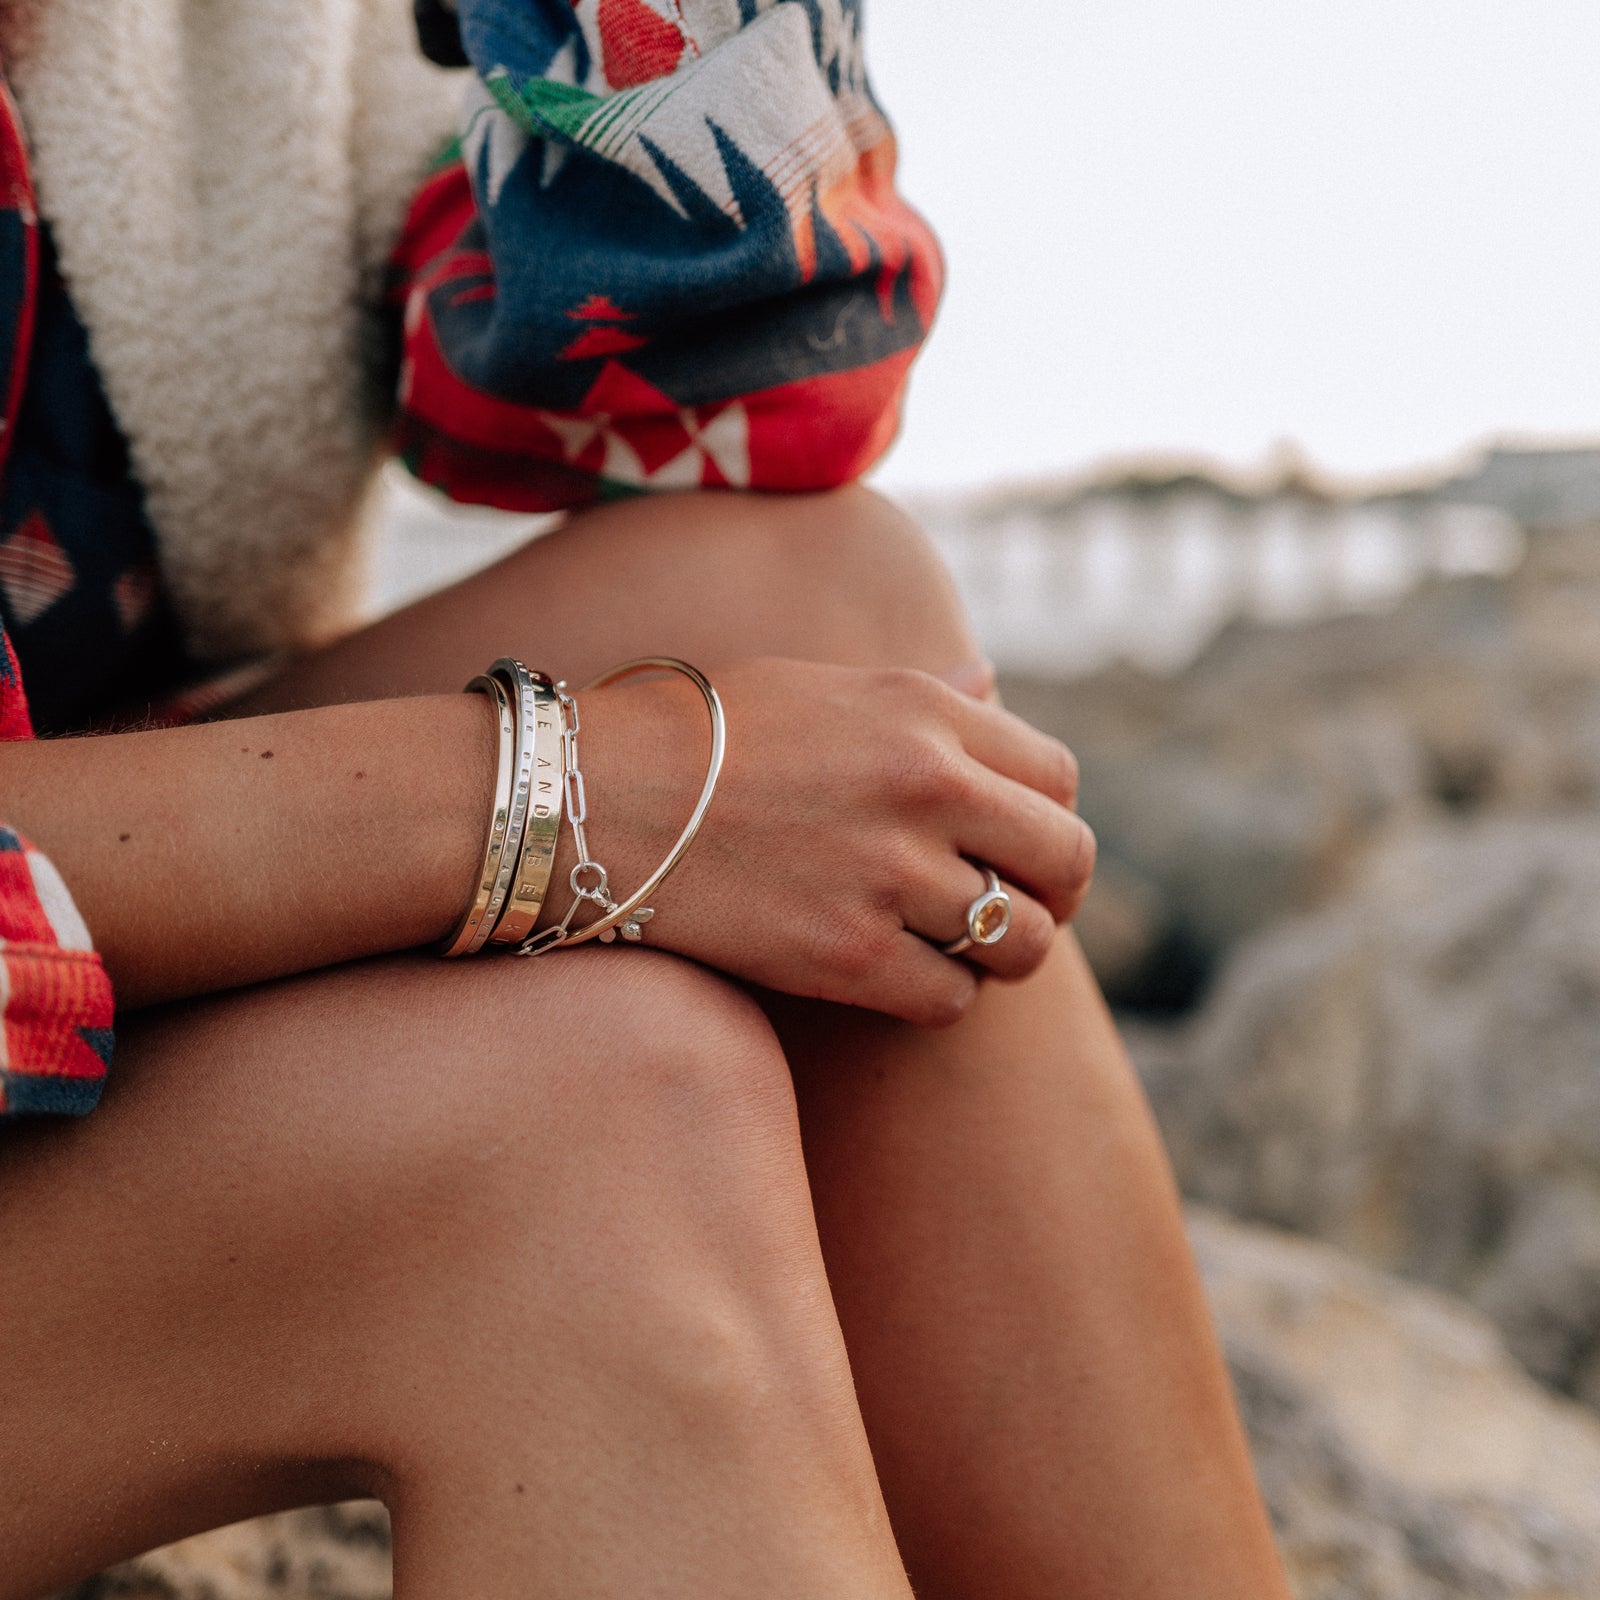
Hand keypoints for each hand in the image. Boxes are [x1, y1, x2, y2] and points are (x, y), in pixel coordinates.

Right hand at [565, 658, 1094, 1025]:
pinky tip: (896, 975)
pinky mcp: (846, 956)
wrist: (593, 797)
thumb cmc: (696, 734)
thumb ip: (921, 695)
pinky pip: (950, 999)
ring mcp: (888, 873)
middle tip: (1013, 911)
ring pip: (1019, 943)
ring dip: (998, 954)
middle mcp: (924, 786)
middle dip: (1052, 895)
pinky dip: (937, 996)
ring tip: (952, 947)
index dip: (1048, 820)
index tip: (1019, 847)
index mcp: (923, 710)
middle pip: (1064, 861)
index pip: (1058, 777)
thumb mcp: (820, 684)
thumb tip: (992, 685)